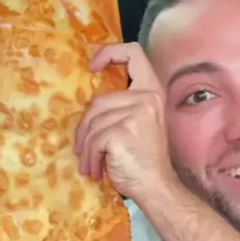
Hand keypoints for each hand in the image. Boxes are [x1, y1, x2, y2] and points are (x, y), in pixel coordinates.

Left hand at [74, 42, 175, 202]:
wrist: (157, 187)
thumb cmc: (144, 159)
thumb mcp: (138, 123)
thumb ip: (123, 106)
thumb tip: (90, 104)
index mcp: (153, 91)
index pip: (133, 53)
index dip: (109, 53)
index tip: (92, 66)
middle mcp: (147, 97)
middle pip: (99, 101)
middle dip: (85, 128)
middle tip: (83, 148)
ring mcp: (136, 113)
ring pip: (92, 123)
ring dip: (86, 148)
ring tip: (91, 164)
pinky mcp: (121, 131)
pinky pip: (92, 140)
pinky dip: (90, 157)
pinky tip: (96, 170)